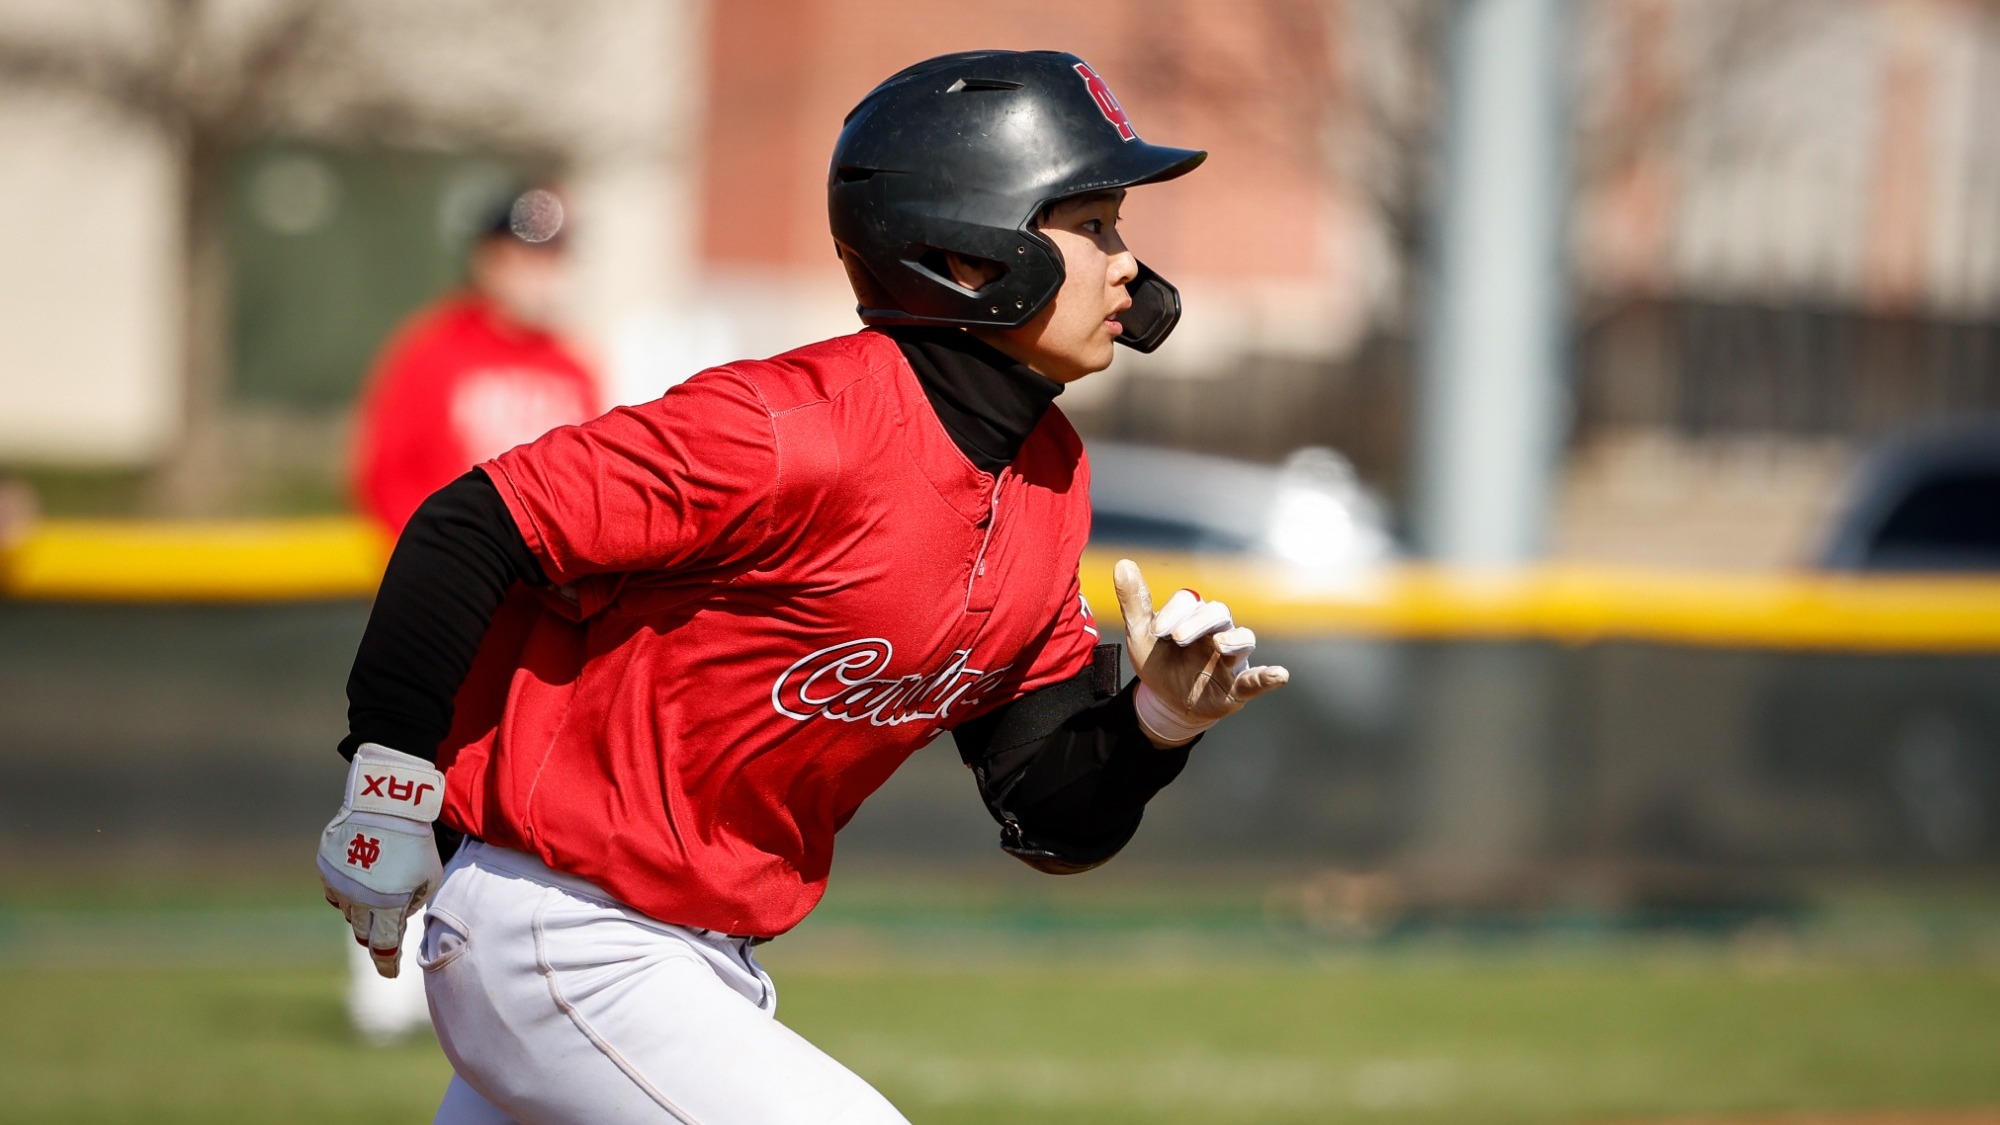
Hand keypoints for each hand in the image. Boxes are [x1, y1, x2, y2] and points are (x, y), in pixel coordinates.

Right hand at [316, 743, 445, 977]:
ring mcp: (339, 883)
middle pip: (363, 933)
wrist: (387, 802)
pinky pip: (336, 890)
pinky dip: (347, 893)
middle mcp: (358, 901)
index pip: (385, 947)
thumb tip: (402, 912)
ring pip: (348, 912)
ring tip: (372, 912)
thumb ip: (416, 901)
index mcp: (386, 907)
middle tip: (381, 942)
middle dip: (374, 939)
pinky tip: (357, 889)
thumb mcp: (430, 875)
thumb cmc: (418, 839)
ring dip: (361, 915)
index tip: (390, 972)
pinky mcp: (327, 865)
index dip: (387, 963)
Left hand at [1112, 558, 1289, 745]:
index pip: (1190, 602)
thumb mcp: (1141, 634)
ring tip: (1221, 645)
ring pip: (1243, 639)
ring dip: (1234, 640)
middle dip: (1199, 622)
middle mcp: (1216, 631)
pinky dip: (1268, 676)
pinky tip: (1279, 674)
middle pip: (1219, 613)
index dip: (1175, 612)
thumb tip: (1123, 564)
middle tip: (1177, 638)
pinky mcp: (1238, 686)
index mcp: (1192, 616)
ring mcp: (1230, 658)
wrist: (1165, 702)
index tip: (1157, 631)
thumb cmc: (1160, 661)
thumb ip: (1135, 601)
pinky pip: (1257, 679)